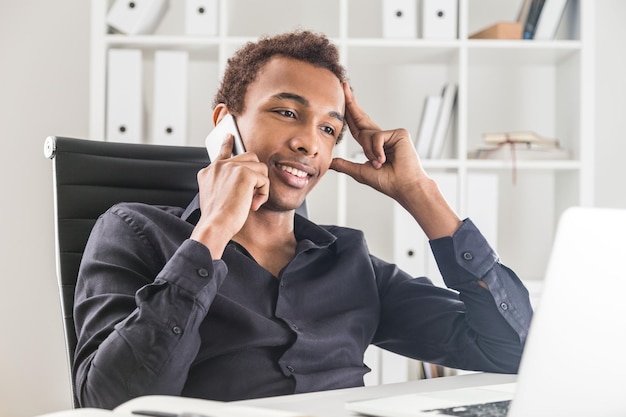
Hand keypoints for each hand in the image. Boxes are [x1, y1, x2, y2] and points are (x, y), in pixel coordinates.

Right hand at [190, 134, 269, 257]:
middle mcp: (219, 166)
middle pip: (249, 158)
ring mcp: (231, 167)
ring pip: (259, 168)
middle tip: (251, 194)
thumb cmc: (216, 218)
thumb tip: (243, 182)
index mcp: (209, 172)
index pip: (222, 152)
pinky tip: (253, 204)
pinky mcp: (244, 173)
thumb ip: (224, 184)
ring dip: (260, 186)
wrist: (215, 225)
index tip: (230, 136)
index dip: (227, 144)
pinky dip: (263, 194)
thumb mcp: (215, 197)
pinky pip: (264, 179)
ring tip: (250, 201)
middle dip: (255, 175)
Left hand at [330, 83, 427, 202]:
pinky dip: (377, 150)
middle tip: (343, 86)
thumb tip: (330, 163)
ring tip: (379, 164)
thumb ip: (345, 165)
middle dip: (351, 103)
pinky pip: (378, 137)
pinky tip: (384, 159)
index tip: (341, 99)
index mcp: (373, 146)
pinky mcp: (399, 133)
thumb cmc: (387, 182)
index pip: (357, 127)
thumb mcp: (360, 172)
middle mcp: (382, 138)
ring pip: (367, 134)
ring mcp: (391, 134)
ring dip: (369, 151)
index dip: (348, 114)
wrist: (404, 187)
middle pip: (361, 118)